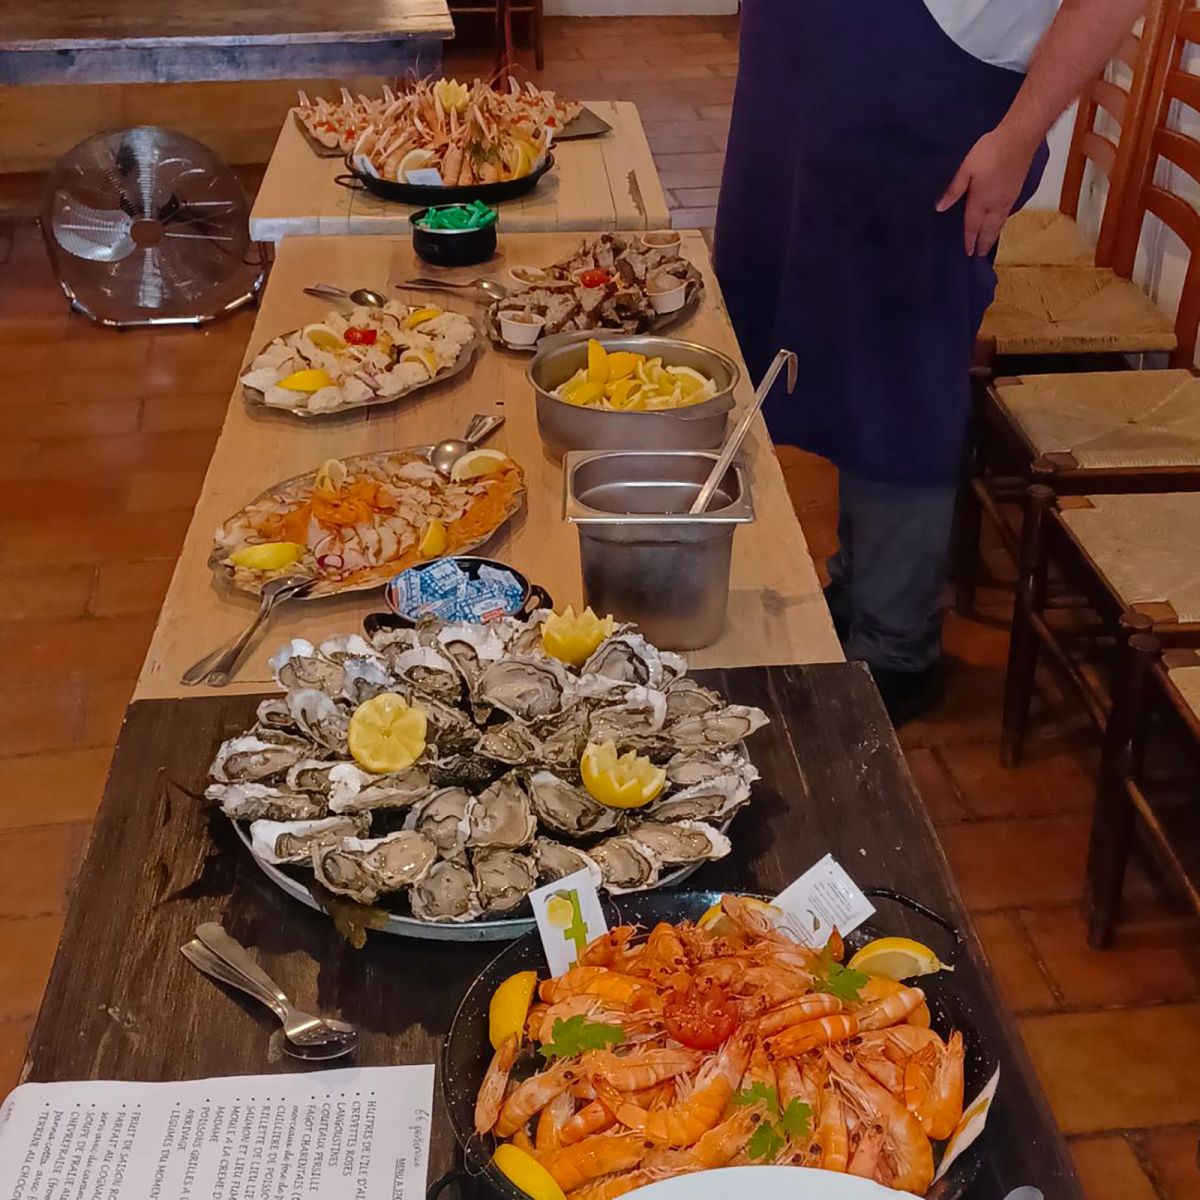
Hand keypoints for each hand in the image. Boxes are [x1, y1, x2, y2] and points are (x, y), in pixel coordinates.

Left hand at [937, 126, 1038, 255]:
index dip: (969, 240)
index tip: (967, 253)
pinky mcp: (1016, 191)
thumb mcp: (965, 169)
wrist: (1019, 138)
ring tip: (988, 245)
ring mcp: (1008, 199)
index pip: (972, 226)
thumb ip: (953, 189)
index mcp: (981, 201)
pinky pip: (1007, 215)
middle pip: (989, 230)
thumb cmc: (990, 151)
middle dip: (983, 244)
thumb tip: (940, 208)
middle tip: (979, 256)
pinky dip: (1002, 224)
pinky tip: (1000, 224)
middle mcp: (996, 204)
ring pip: (999, 224)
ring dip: (993, 236)